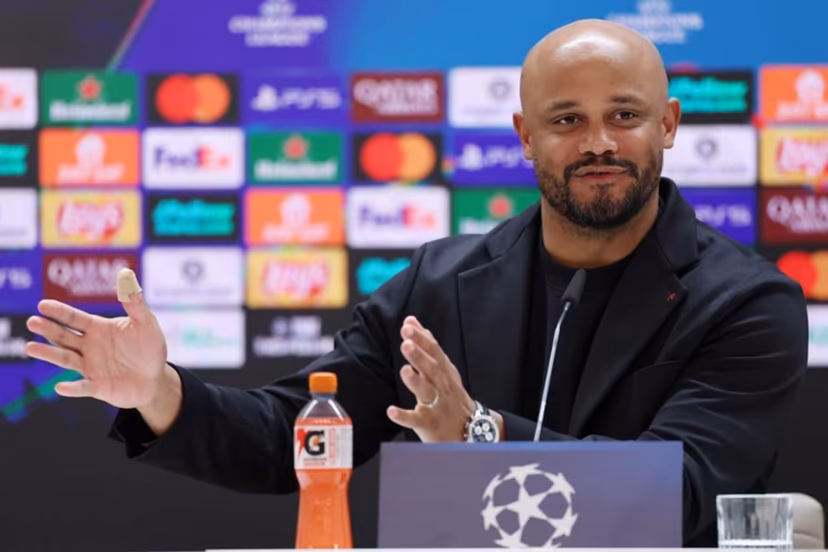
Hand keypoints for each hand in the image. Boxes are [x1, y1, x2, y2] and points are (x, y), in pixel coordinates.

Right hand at [24, 269, 168, 409]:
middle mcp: (89, 347)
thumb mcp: (145, 322)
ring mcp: (91, 368)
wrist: (155, 378)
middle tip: (32, 321)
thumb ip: (134, 302)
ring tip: (31, 348)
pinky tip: (61, 387)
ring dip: (49, 354)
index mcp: (98, 329)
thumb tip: (125, 273)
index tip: (43, 305)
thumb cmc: (148, 347)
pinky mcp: (97, 387)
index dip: (60, 312)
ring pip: (66, 359)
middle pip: (64, 337)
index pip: (75, 318)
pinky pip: (83, 387)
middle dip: (49, 329)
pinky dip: (72, 388)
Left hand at [386, 315, 476, 441]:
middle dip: (419, 355)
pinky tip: (391, 411)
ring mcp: (438, 406)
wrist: (472, 431)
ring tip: (405, 370)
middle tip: (406, 342)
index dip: (422, 338)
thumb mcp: (445, 370)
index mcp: (444, 372)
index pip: (434, 351)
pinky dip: (404, 416)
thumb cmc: (451, 397)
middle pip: (432, 369)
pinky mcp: (430, 424)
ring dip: (416, 381)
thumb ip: (428, 348)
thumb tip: (415, 323)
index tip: (408, 325)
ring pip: (427, 392)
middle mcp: (442, 386)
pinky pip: (416, 420)